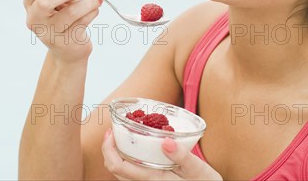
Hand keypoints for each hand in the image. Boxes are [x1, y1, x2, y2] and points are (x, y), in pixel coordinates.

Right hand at [24, 0, 101, 62]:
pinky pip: (81, 24)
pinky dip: (92, 13)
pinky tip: (95, 10)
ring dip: (87, 3)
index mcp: (30, 2)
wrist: (69, 48)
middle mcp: (34, 18)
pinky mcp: (64, 43)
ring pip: (69, 14)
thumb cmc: (63, 17)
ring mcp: (48, 33)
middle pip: (45, 1)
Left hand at [101, 129, 222, 179]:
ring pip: (122, 172)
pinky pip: (131, 173)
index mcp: (153, 179)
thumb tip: (166, 140)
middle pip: (115, 169)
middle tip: (112, 131)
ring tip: (121, 137)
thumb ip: (182, 156)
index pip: (118, 166)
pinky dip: (127, 159)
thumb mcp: (198, 169)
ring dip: (116, 154)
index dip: (108, 148)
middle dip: (108, 149)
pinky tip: (136, 148)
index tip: (110, 132)